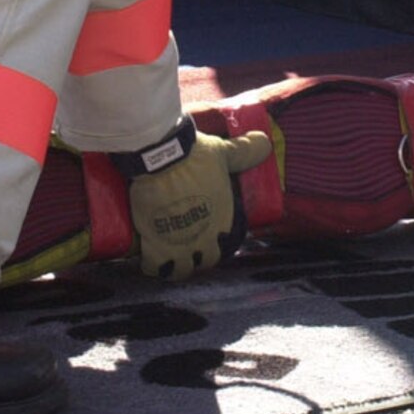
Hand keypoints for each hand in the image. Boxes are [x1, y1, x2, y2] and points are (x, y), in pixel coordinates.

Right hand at [126, 129, 273, 279]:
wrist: (161, 159)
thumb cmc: (195, 157)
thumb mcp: (223, 153)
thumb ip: (244, 151)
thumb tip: (265, 143)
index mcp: (223, 219)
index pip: (227, 244)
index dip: (218, 244)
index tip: (209, 238)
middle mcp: (205, 237)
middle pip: (206, 260)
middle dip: (199, 257)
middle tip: (187, 246)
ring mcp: (180, 245)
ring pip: (180, 270)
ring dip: (175, 267)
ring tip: (167, 259)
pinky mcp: (155, 245)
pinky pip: (153, 267)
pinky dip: (150, 267)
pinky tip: (147, 260)